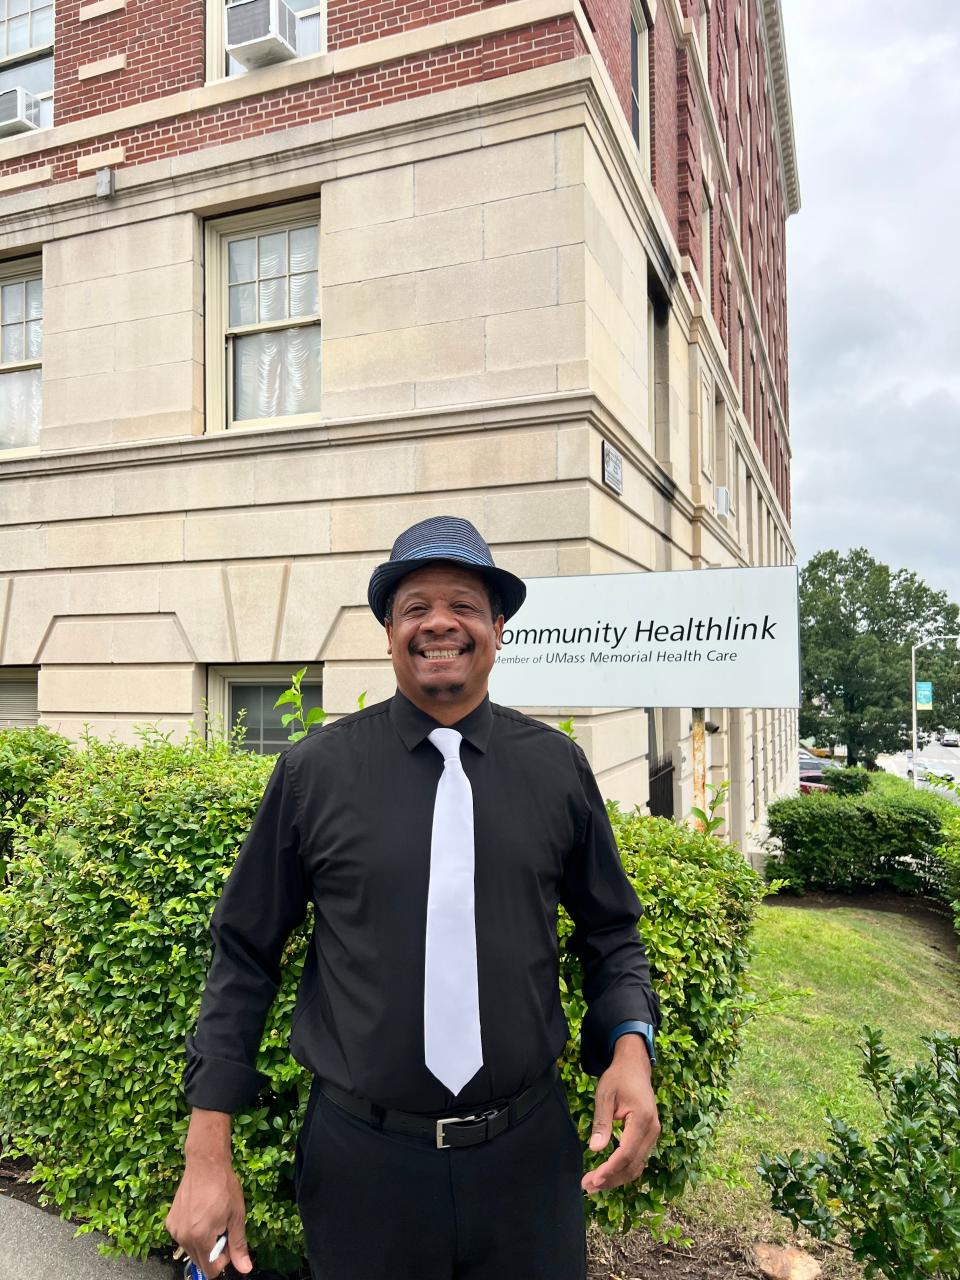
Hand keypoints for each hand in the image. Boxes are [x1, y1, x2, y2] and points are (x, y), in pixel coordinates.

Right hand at [165, 1154, 252, 1276]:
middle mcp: (183, 1238)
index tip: (229, 1240)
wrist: (205, 1164)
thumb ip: (238, 1245)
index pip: (210, 1270)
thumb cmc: (224, 1188)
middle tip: (222, 1227)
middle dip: (213, 1251)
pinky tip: (200, 1214)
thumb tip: (245, 1269)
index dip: (223, 1260)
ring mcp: (174, 1230)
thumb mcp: (237, 1216)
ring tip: (212, 1219)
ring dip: (203, 1242)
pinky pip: (183, 1238)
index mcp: (200, 1238)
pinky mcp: (170, 1221)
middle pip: (200, 1261)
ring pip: (191, 1250)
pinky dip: (193, 1233)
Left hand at [581, 1034, 659, 1193]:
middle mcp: (652, 1131)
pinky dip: (623, 1170)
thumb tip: (594, 1149)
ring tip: (594, 1185)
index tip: (593, 1179)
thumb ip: (601, 1122)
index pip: (626, 1153)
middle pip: (633, 1165)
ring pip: (636, 1166)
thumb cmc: (618, 1078)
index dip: (609, 1169)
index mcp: (642, 1119)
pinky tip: (607, 1175)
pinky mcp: (649, 1137)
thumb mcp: (604, 1095)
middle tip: (588, 1187)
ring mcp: (653, 1136)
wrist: (635, 1067)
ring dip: (616, 1178)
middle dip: (611, 1179)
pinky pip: (637, 1159)